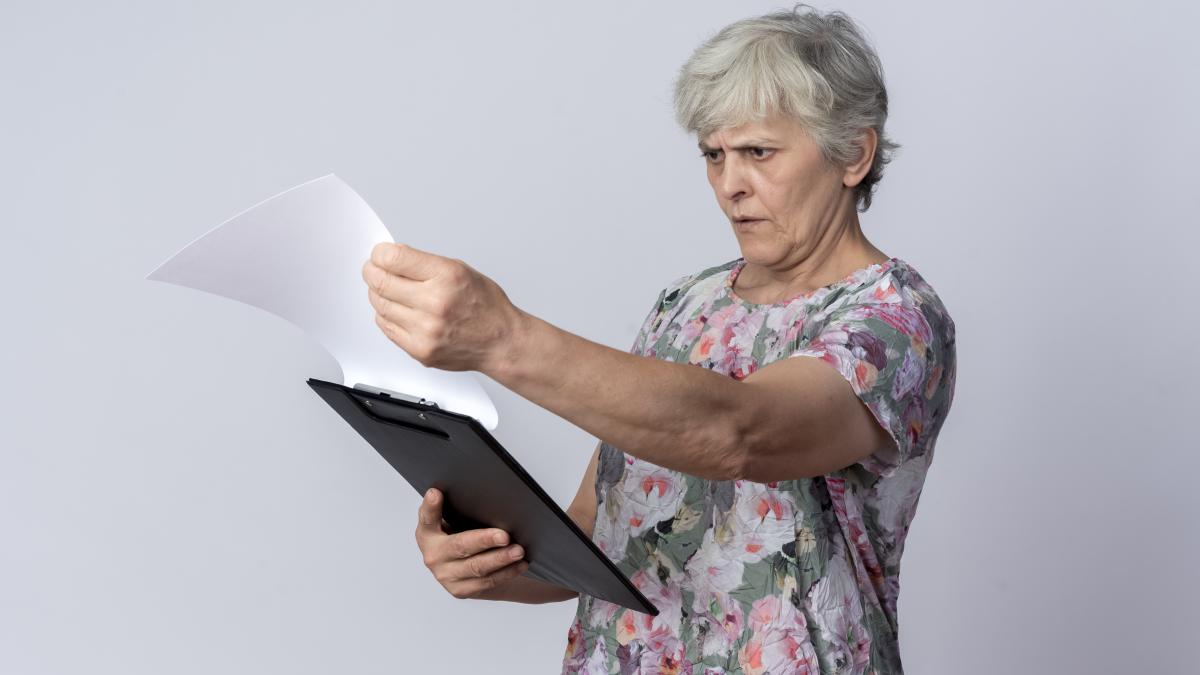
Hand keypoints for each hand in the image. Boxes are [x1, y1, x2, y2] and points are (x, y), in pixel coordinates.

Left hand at [362, 243, 524, 372]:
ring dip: (379, 294)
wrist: (500, 341)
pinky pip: (386, 327)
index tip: (379, 254)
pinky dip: (386, 315)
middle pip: (381, 282)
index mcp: (447, 276)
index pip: (394, 259)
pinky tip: (398, 310)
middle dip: (372, 272)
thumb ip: (425, 264)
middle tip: (373, 270)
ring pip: (380, 305)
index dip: (380, 254)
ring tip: (389, 290)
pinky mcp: (419, 349)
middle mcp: (435, 303)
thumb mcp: (461, 270)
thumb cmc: (485, 306)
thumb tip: (394, 257)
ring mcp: (426, 329)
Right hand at [416, 488, 529, 599]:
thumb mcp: (453, 522)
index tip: (436, 493)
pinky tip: (519, 564)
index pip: (427, 519)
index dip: (430, 507)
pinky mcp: (460, 590)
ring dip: (500, 559)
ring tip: (518, 550)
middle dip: (484, 540)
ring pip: (476, 567)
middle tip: (504, 535)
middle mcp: (433, 556)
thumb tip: (480, 493)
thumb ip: (457, 509)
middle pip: (460, 546)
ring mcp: (446, 576)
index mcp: (427, 534)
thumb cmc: (460, 537)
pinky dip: (506, 572)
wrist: (464, 572)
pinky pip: (487, 581)